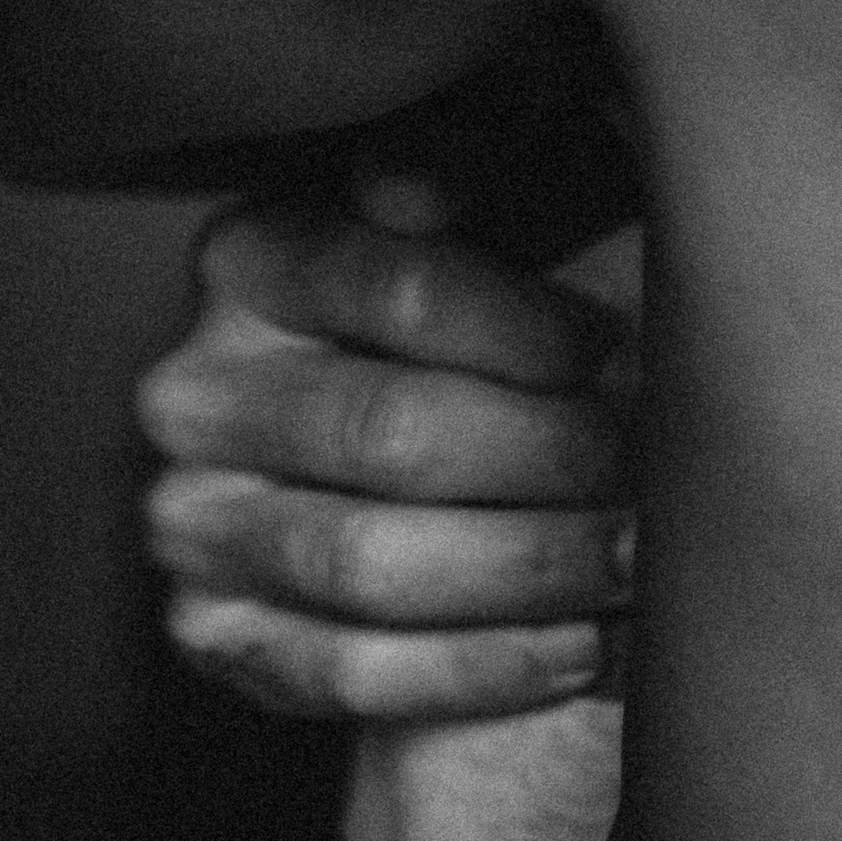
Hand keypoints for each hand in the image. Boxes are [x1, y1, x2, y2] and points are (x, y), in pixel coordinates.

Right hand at [140, 179, 639, 724]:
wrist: (397, 454)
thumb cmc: (463, 306)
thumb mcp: (469, 201)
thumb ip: (456, 166)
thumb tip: (419, 182)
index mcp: (248, 257)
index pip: (399, 288)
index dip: (526, 323)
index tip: (619, 343)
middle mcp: (194, 391)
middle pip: (390, 433)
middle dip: (544, 456)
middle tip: (649, 466)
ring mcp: (192, 523)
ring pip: (372, 564)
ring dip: (527, 570)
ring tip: (635, 560)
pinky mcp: (217, 637)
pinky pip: (351, 674)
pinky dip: (480, 670)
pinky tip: (578, 648)